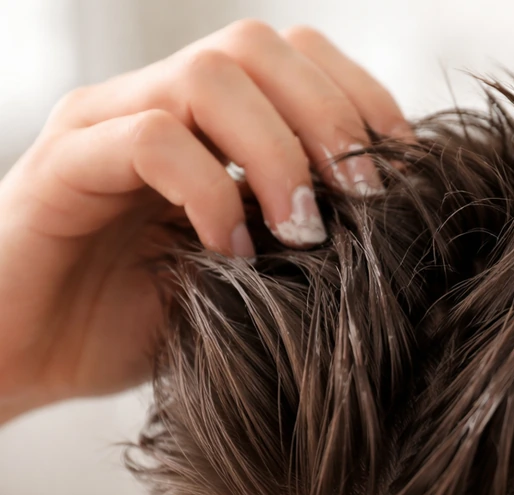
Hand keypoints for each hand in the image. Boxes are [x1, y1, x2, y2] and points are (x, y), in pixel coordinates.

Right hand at [0, 20, 409, 420]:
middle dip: (332, 117)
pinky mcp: (64, 167)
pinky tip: (231, 255)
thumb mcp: (245, 275)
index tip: (405, 175)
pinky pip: (149, 141)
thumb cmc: (141, 320)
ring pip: (209, 76)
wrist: (26, 359)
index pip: (298, 57)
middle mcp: (157, 104)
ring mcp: (106, 127)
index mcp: (207, 121)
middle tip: (364, 199)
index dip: (363, 102)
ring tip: (303, 233)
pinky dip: (209, 193)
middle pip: (260, 45)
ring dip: (277, 153)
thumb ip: (298, 234)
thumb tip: (390, 225)